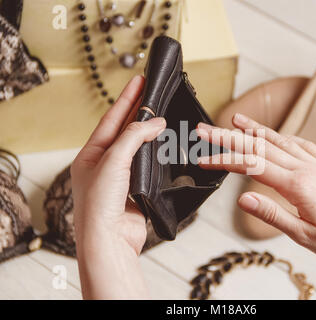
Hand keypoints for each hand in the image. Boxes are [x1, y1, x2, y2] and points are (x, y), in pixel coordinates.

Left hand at [71, 76, 165, 298]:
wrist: (109, 240)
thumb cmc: (99, 204)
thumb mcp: (113, 161)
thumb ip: (133, 137)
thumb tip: (155, 122)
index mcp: (90, 155)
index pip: (111, 119)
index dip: (126, 98)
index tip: (140, 80)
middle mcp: (104, 164)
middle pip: (124, 130)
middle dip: (138, 110)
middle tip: (153, 90)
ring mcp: (121, 177)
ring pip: (138, 148)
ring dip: (150, 131)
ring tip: (161, 113)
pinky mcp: (136, 189)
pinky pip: (149, 165)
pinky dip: (157, 153)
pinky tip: (164, 143)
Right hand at [196, 113, 315, 277]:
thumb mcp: (304, 235)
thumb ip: (271, 214)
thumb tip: (242, 200)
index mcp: (297, 185)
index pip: (251, 166)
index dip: (224, 160)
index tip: (204, 158)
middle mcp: (307, 168)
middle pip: (260, 146)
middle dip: (229, 136)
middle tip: (206, 129)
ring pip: (281, 140)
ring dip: (255, 129)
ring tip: (236, 119)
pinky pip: (303, 144)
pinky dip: (285, 136)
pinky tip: (277, 135)